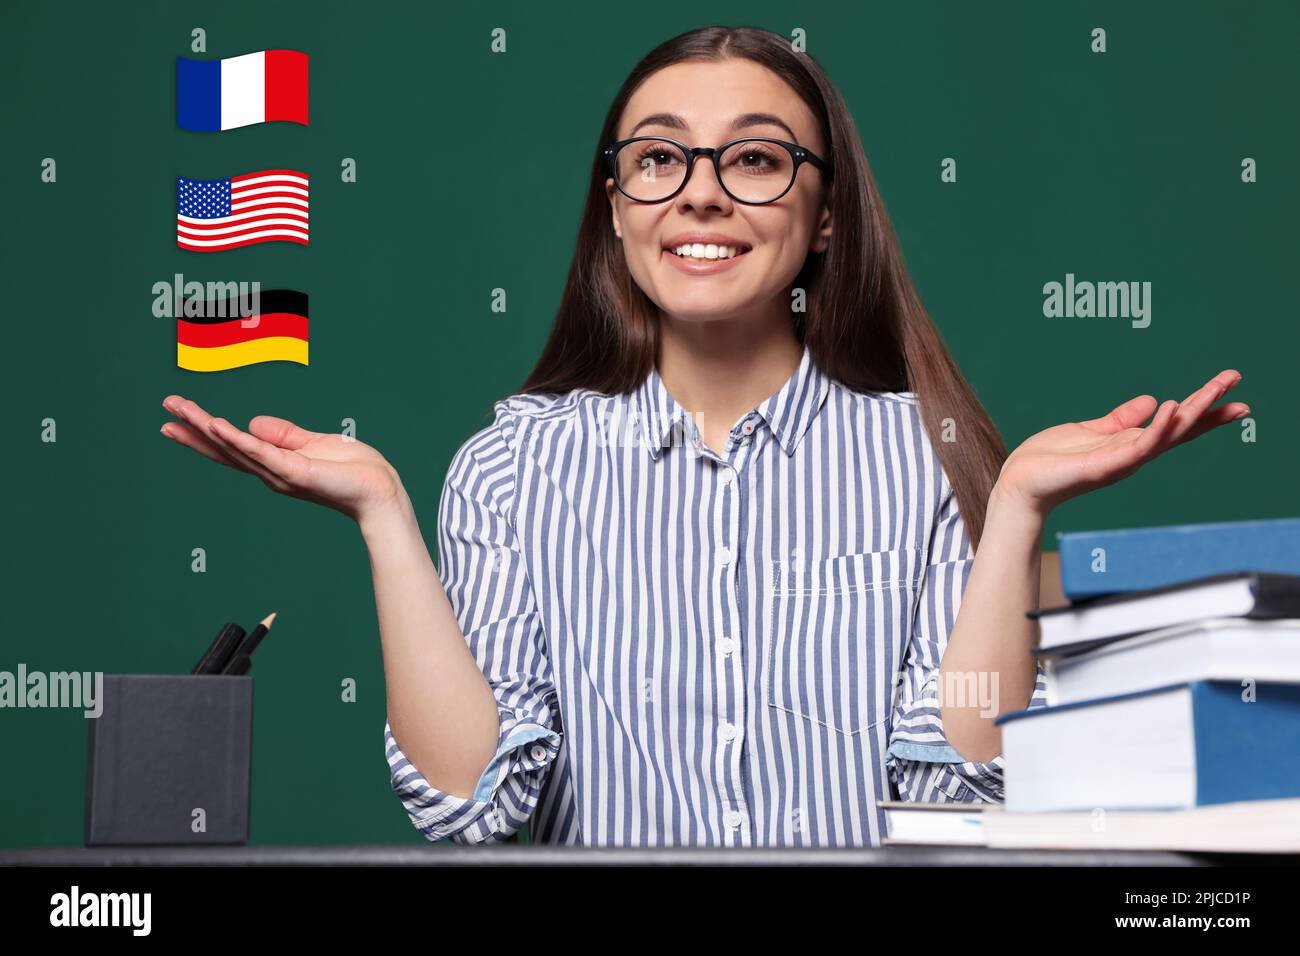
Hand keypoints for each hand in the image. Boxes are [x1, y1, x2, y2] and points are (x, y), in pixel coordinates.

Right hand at [160, 394, 406, 522]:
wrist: (380, 490)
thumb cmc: (353, 470)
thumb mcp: (313, 443)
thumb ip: (284, 435)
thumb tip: (252, 422)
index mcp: (274, 462)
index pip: (231, 445)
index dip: (203, 431)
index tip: (176, 417)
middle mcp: (270, 471)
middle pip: (224, 447)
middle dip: (193, 429)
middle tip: (164, 411)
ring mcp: (280, 472)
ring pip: (235, 447)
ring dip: (206, 428)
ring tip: (180, 411)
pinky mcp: (295, 471)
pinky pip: (261, 453)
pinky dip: (238, 439)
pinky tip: (216, 426)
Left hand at [995, 370, 1249, 516]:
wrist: (1020, 483)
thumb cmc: (1051, 460)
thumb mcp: (1091, 431)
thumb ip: (1121, 418)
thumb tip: (1150, 400)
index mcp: (1130, 443)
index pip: (1175, 423)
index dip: (1203, 407)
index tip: (1231, 390)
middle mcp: (1133, 453)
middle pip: (1180, 427)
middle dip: (1210, 405)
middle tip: (1236, 381)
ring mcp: (1121, 461)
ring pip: (1166, 434)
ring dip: (1193, 410)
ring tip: (1216, 387)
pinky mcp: (1104, 465)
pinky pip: (1136, 446)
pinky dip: (1156, 428)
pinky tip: (1170, 408)